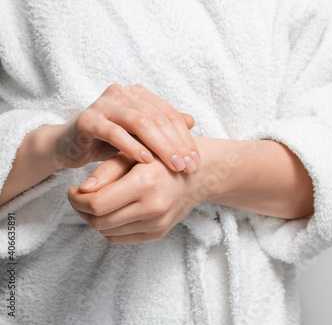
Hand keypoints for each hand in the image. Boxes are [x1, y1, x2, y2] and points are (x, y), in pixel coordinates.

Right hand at [53, 84, 199, 172]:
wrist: (69, 146)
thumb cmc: (108, 142)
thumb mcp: (140, 136)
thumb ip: (162, 127)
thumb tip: (191, 120)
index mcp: (137, 94)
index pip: (169, 114)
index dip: (185, 137)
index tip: (195, 161)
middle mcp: (122, 93)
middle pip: (158, 118)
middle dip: (176, 144)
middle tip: (188, 166)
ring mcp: (103, 104)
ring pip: (140, 122)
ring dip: (160, 146)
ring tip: (173, 165)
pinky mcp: (87, 119)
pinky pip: (114, 132)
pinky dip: (132, 146)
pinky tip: (146, 161)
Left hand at [67, 151, 200, 243]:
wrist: (197, 176)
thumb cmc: (162, 159)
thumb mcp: (135, 154)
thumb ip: (107, 171)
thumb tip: (82, 190)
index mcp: (144, 183)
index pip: (96, 204)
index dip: (77, 199)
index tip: (73, 190)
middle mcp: (152, 207)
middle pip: (99, 221)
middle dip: (81, 210)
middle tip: (80, 197)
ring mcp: (156, 223)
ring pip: (107, 232)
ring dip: (95, 219)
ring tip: (97, 202)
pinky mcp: (158, 233)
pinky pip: (121, 238)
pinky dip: (110, 227)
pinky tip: (114, 211)